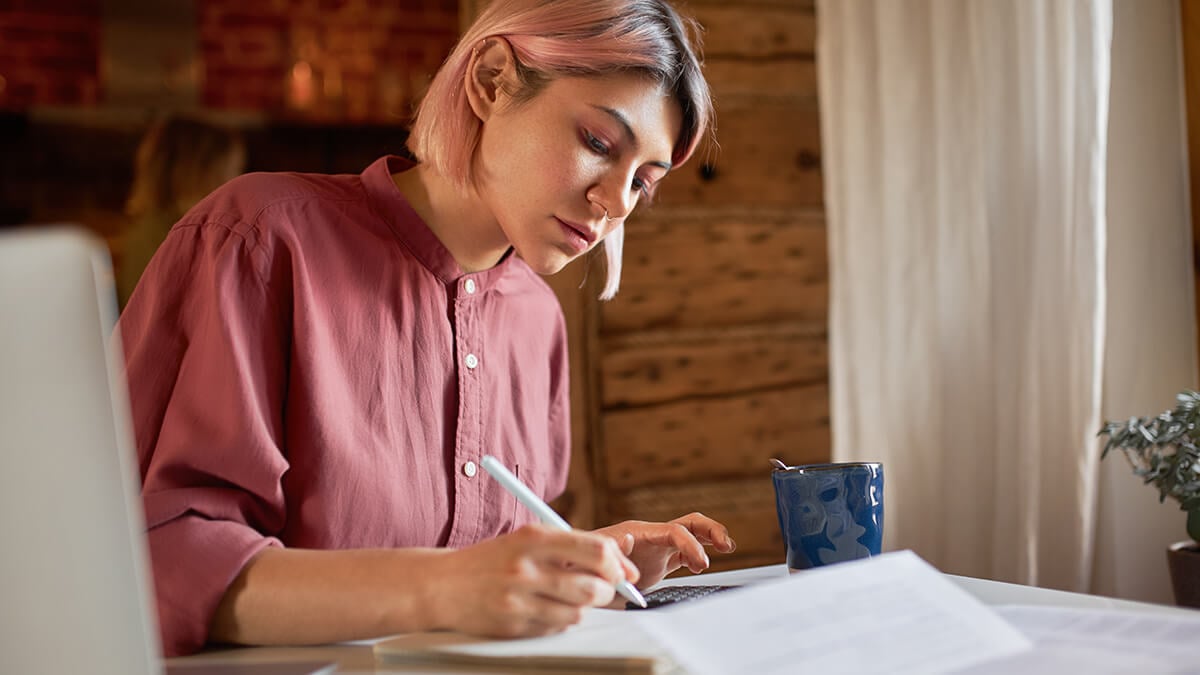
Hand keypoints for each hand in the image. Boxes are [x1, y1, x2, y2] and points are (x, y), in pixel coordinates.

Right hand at [428, 524, 639, 637]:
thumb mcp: (527, 539)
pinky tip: (545, 608)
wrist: (442, 585)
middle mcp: (526, 568)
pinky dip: (560, 620)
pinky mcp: (514, 625)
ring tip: (567, 596)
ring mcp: (519, 600)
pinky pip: (557, 627)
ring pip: (578, 611)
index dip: (617, 564)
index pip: (595, 550)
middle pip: (593, 586)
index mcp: (533, 538)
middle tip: (600, 587)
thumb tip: (618, 560)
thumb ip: (570, 545)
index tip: (622, 571)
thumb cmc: (492, 559)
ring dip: (583, 606)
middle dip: (606, 590)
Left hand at [592, 512, 735, 589]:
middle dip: (709, 530)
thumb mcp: (589, 557)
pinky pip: (686, 552)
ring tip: (727, 547)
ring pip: (690, 534)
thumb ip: (606, 549)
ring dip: (710, 538)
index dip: (689, 544)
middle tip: (725, 545)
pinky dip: (700, 554)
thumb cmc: (578, 562)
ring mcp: (657, 547)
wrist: (575, 570)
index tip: (699, 563)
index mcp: (639, 532)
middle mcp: (651, 535)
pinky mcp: (659, 560)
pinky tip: (707, 562)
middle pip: (688, 523)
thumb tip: (626, 540)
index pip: (673, 531)